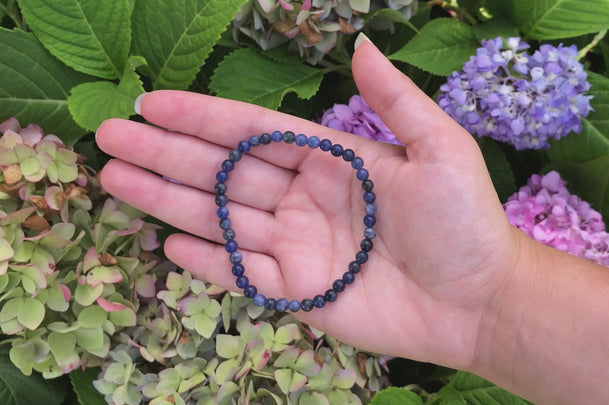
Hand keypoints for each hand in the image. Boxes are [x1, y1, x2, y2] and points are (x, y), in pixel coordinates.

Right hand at [96, 39, 521, 369]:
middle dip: (166, 154)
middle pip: (224, 171)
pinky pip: (241, 273)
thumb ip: (394, 99)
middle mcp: (305, 198)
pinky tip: (167, 240)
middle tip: (110, 136)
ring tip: (116, 179)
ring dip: (168, 199)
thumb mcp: (437, 148)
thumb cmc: (464, 221)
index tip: (152, 103)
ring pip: (221, 218)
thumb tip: (361, 43)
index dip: (202, 118)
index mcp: (331, 159)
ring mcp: (298, 246)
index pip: (253, 133)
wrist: (480, 300)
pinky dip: (205, 260)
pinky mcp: (299, 291)